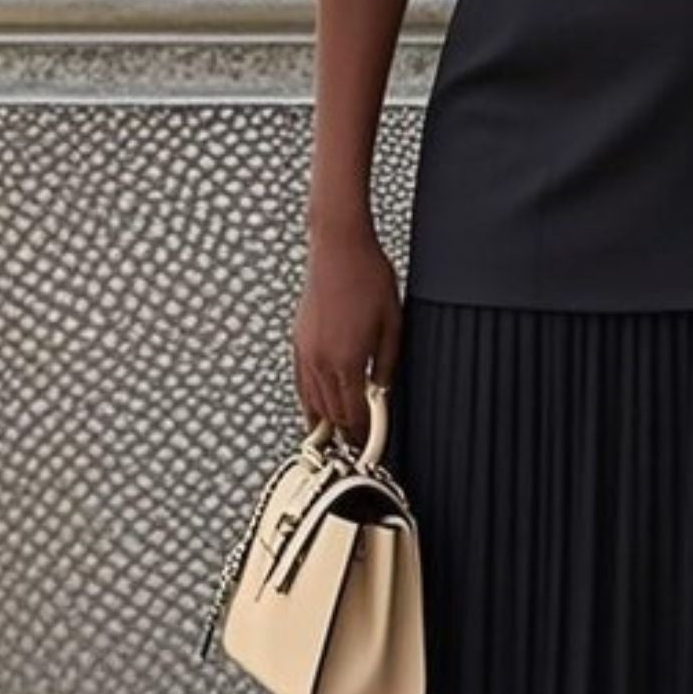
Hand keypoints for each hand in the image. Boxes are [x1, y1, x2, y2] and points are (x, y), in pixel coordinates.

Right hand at [291, 223, 402, 444]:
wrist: (339, 246)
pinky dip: (308, 401)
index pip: (354, 413)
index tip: (368, 447)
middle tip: (355, 446)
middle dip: (344, 433)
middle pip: (332, 412)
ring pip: (312, 401)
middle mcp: (321, 360)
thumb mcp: (393, 324)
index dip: (362, 434)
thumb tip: (383, 391)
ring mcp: (306, 350)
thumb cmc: (367, 276)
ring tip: (334, 438)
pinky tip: (314, 408)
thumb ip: (388, 365)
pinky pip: (301, 382)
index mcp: (347, 361)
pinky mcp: (299, 340)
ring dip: (324, 421)